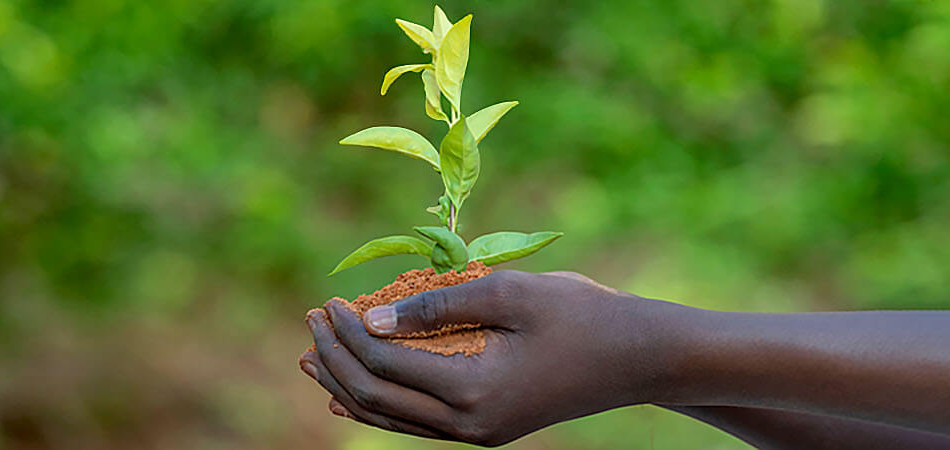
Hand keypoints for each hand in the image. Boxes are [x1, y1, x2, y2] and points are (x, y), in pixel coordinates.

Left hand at [298, 270, 690, 445]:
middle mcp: (468, 425)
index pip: (385, 364)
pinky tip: (352, 394)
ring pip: (391, 419)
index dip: (349, 332)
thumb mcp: (509, 294)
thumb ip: (438, 305)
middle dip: (336, 359)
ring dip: (347, 386)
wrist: (637, 357)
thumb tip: (372, 317)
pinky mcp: (485, 428)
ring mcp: (477, 434)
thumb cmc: (579, 313)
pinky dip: (379, 405)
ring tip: (312, 358)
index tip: (330, 301)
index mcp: (473, 392)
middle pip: (376, 398)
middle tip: (311, 320)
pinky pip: (416, 424)